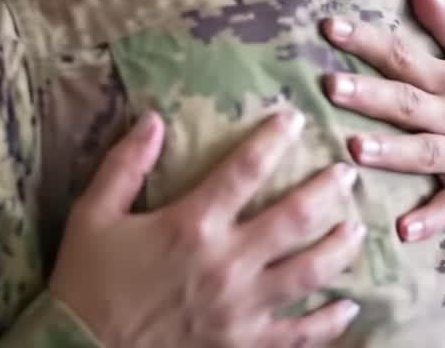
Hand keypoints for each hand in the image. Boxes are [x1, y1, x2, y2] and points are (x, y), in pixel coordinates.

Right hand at [49, 110, 365, 347]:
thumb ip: (125, 164)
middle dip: (328, 191)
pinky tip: (349, 305)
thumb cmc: (87, 281)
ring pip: (310, 272)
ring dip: (340, 246)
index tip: (297, 120)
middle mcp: (225, 263)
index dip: (274, 139)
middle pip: (294, 218)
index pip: (244, 170)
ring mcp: (241, 309)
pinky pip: (301, 334)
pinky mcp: (245, 345)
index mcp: (191, 225)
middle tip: (348, 173)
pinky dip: (331, 320)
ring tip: (358, 227)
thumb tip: (153, 118)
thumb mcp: (93, 215)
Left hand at [320, 0, 444, 241]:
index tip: (329, 26)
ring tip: (355, 149)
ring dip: (391, 152)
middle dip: (369, 95)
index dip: (366, 40)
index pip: (403, 55)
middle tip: (331, 85)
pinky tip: (403, 230)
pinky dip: (430, 219)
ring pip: (424, 153)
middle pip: (406, 103)